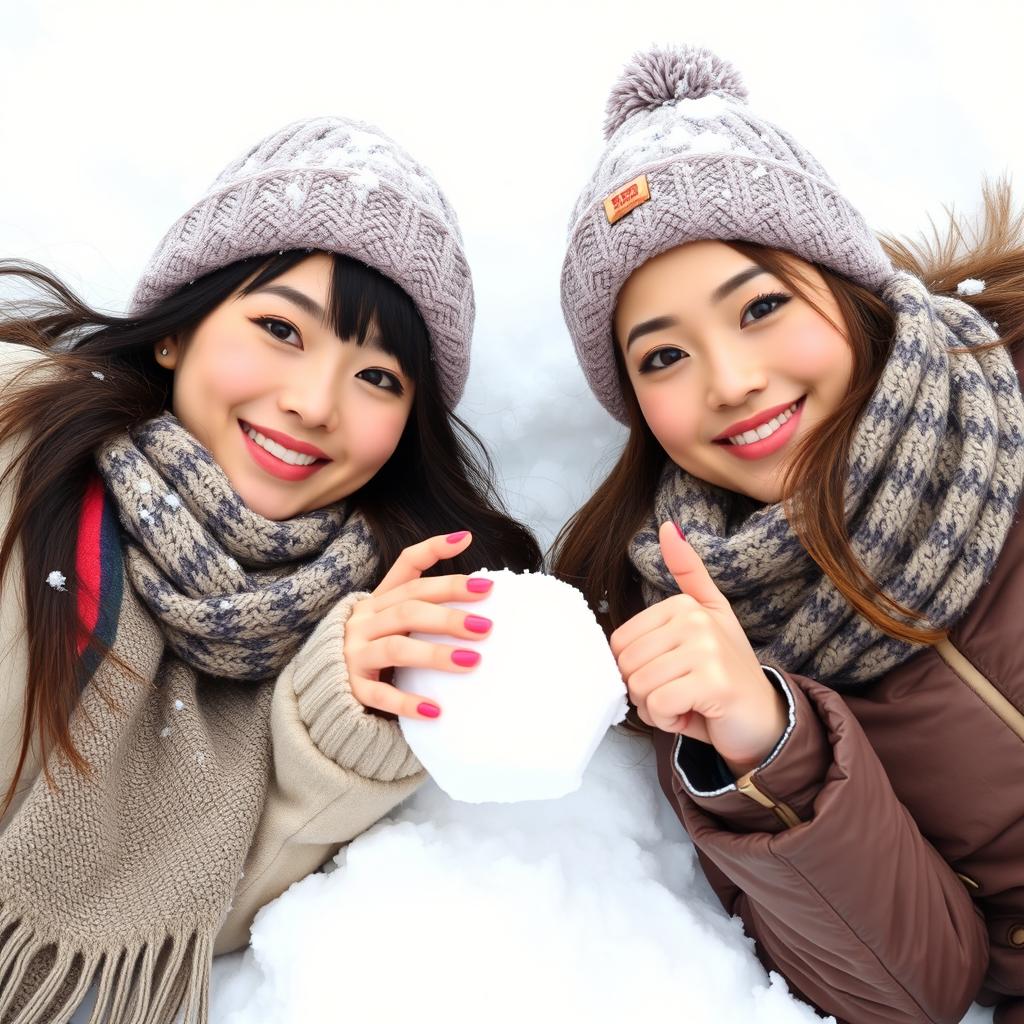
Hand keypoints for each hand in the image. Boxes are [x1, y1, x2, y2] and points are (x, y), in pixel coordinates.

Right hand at [345, 531, 492, 719]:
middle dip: (449, 615)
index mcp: (378, 599)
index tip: (466, 539)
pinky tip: (436, 710)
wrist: (324, 688)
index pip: (406, 567)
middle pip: (409, 609)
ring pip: (396, 648)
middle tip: (487, 626)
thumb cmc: (375, 649)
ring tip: (472, 661)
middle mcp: (363, 620)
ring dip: (435, 654)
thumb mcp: (392, 618)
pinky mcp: (350, 687)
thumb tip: (478, 580)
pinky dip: (407, 703)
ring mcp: (354, 653)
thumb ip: (423, 601)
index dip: (434, 550)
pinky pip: (380, 695)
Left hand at [610, 523, 786, 775]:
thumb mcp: (708, 617)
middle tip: (680, 692)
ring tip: (688, 703)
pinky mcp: (713, 682)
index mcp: (684, 604)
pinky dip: (670, 722)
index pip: (620, 643)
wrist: (765, 720)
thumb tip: (668, 527)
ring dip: (657, 709)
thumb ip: (688, 574)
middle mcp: (696, 620)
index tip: (672, 674)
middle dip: (645, 692)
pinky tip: (695, 715)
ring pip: (640, 687)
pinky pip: (658, 706)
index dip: (637, 670)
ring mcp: (707, 649)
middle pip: (627, 665)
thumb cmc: (725, 673)